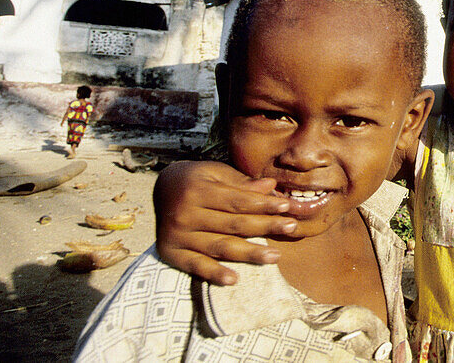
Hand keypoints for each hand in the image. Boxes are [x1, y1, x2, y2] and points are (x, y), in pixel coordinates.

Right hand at [153, 160, 300, 284]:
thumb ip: (241, 183)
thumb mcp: (216, 173)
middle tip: (292, 228)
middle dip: (265, 226)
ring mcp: (177, 235)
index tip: (287, 208)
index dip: (263, 205)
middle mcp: (185, 213)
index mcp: (197, 190)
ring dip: (249, 254)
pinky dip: (214, 273)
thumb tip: (271, 186)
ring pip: (219, 247)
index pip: (237, 202)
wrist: (162, 189)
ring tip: (275, 256)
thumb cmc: (197, 179)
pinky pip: (195, 266)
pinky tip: (234, 279)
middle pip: (232, 224)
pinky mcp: (170, 253)